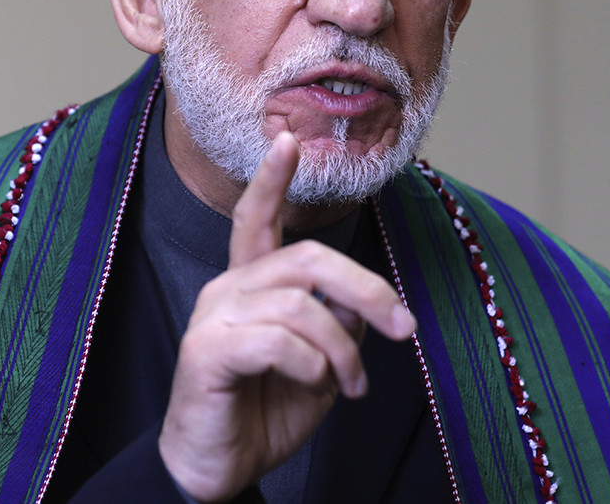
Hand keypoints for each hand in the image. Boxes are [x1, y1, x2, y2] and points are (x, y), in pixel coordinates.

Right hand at [158, 132, 416, 501]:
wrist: (220, 470)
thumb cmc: (266, 410)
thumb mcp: (321, 363)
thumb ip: (338, 322)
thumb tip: (365, 301)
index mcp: (252, 284)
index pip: (257, 219)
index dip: (272, 179)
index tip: (288, 139)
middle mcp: (228, 289)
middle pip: (308, 258)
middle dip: (367, 288)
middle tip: (403, 327)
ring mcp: (213, 317)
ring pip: (301, 304)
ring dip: (343, 349)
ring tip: (351, 385)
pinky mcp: (206, 352)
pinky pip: (278, 341)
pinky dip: (314, 366)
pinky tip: (317, 387)